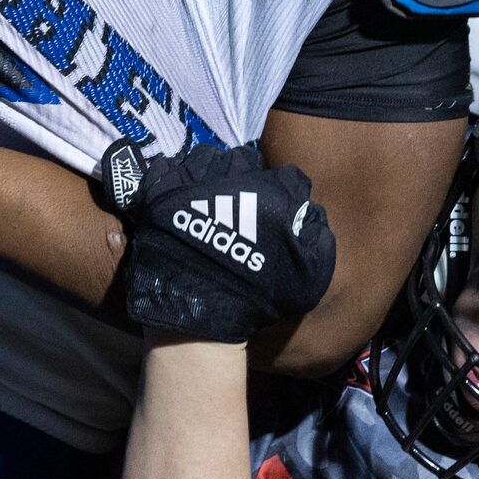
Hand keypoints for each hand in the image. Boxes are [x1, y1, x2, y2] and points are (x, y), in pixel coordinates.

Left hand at [105, 140, 335, 343]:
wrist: (200, 318)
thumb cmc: (255, 301)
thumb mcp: (307, 277)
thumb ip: (317, 237)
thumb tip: (310, 212)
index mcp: (272, 193)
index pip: (285, 175)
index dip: (278, 191)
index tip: (269, 206)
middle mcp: (233, 178)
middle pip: (243, 161)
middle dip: (242, 177)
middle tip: (235, 202)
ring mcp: (193, 182)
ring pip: (206, 159)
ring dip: (208, 173)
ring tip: (205, 196)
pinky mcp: (161, 192)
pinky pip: (168, 168)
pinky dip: (173, 178)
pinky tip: (177, 196)